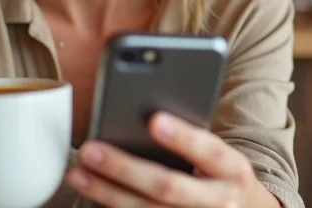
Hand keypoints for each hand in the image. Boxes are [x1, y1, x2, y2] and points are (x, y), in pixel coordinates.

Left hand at [67, 112, 276, 207]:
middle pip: (167, 186)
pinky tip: (93, 195)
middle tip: (92, 150)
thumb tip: (145, 113)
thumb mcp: (220, 156)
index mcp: (232, 169)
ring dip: (108, 193)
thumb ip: (192, 139)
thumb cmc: (221, 175)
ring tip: (79, 173)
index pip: (209, 150)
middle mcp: (219, 201)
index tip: (154, 120)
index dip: (182, 137)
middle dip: (125, 168)